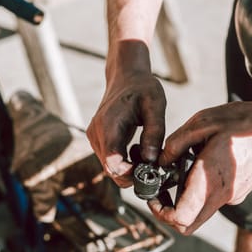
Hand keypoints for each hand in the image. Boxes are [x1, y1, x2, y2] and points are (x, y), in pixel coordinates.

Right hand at [87, 40, 165, 187]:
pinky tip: (140, 150)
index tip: (150, 170)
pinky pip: (110, 160)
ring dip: (130, 169)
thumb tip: (151, 160)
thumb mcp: (156, 105)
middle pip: (111, 169)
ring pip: (110, 167)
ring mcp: (95, 138)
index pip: (113, 162)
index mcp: (109, 125)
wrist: (126, 76)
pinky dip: (126, 162)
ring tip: (148, 153)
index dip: (130, 173)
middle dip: (133, 174)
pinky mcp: (98, 140)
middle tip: (154, 166)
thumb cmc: (143, 88)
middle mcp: (96, 134)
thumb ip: (154, 132)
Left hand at [149, 86, 251, 233]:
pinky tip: (205, 163)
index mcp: (210, 180)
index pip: (180, 218)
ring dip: (187, 199)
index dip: (160, 213)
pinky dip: (203, 190)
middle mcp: (223, 195)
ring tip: (185, 167)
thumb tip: (161, 161)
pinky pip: (216, 199)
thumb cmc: (244, 122)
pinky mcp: (241, 191)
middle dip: (170, 212)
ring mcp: (234, 196)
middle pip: (189, 223)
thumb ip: (176, 144)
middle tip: (162, 191)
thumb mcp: (202, 123)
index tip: (153, 197)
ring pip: (202, 211)